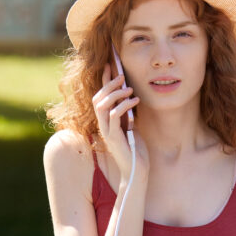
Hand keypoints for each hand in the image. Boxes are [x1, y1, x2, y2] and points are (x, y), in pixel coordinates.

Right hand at [93, 64, 147, 185]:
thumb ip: (128, 113)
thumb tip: (130, 94)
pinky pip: (113, 116)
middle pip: (98, 99)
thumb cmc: (136, 149)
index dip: (104, 81)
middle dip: (109, 84)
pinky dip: (124, 105)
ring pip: (102, 106)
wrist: (137, 170)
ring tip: (129, 89)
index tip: (110, 65)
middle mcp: (103, 125)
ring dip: (115, 94)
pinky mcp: (113, 138)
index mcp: (106, 121)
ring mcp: (106, 132)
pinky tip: (135, 101)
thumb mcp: (132, 125)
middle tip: (122, 76)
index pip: (101, 97)